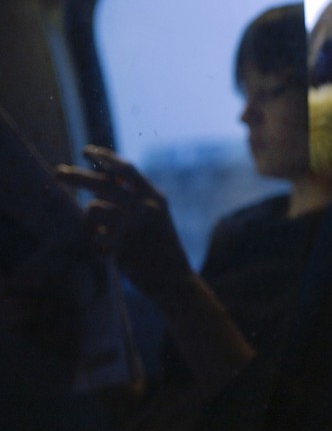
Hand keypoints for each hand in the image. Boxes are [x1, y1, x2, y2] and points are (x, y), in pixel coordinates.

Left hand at [56, 146, 192, 299]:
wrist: (174, 279)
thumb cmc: (161, 247)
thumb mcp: (156, 216)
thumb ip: (134, 198)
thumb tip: (105, 176)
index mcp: (155, 197)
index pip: (127, 169)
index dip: (106, 158)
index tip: (86, 151)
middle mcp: (145, 207)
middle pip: (103, 183)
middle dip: (77, 176)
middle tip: (57, 172)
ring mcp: (132, 226)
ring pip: (93, 208)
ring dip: (88, 220)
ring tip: (96, 234)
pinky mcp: (120, 246)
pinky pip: (92, 234)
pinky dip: (93, 240)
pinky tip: (104, 251)